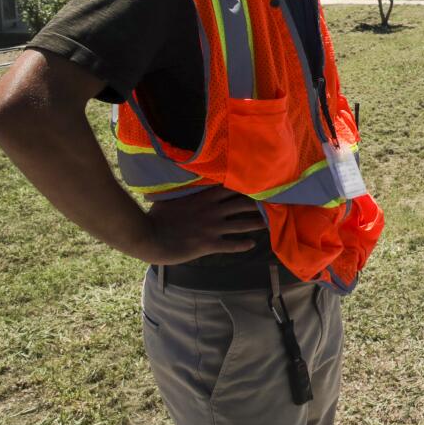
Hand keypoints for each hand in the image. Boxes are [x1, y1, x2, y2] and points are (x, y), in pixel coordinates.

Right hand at [136, 187, 266, 264]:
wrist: (148, 237)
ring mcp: (212, 228)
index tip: (262, 182)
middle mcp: (212, 210)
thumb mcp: (172, 197)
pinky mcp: (208, 244)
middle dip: (259, 202)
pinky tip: (252, 244)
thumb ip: (185, 190)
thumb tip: (186, 180)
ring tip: (270, 223)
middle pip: (242, 204)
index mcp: (203, 197)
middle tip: (275, 202)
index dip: (247, 185)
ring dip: (257, 223)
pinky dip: (242, 244)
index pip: (231, 187)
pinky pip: (231, 244)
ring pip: (241, 224)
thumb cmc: (155, 216)